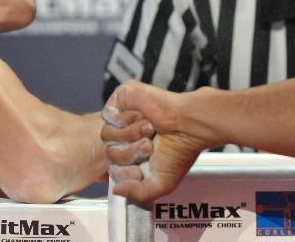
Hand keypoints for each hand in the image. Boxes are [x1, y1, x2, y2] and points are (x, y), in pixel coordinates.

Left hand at [101, 81, 207, 205]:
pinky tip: (143, 118)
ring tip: (149, 129)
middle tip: (150, 145)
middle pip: (108, 152)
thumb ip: (138, 194)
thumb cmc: (180, 151)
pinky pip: (108, 115)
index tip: (142, 168)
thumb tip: (117, 190)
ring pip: (106, 135)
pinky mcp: (121, 100)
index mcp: (134, 155)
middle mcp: (127, 137)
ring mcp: (123, 117)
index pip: (113, 168)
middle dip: (130, 153)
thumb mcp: (162, 183)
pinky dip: (127, 120)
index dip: (126, 171)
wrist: (188, 125)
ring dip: (131, 135)